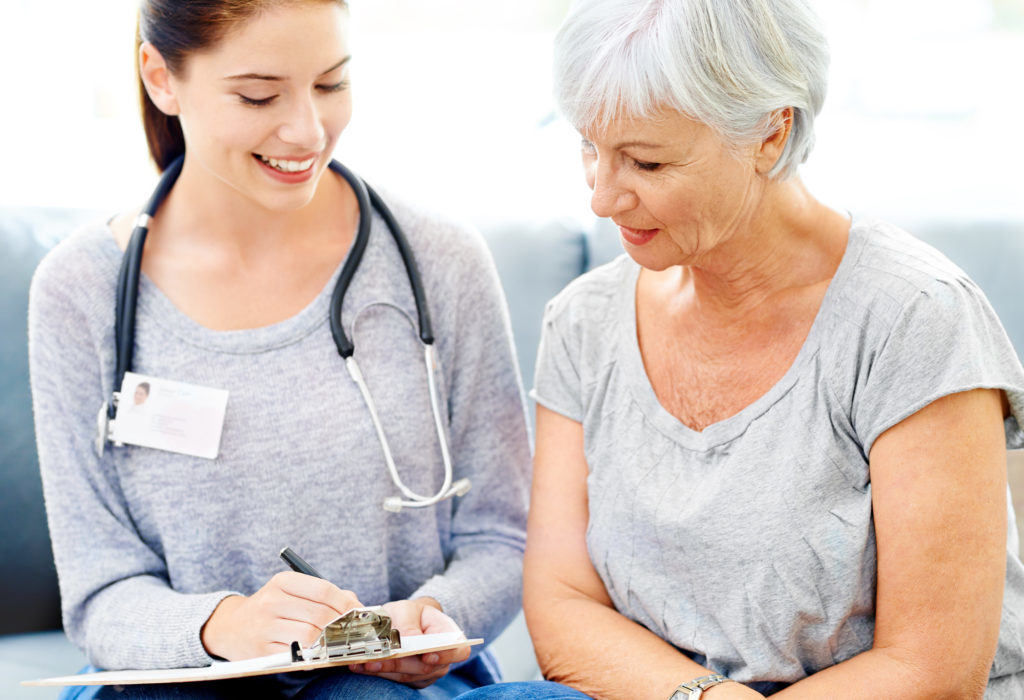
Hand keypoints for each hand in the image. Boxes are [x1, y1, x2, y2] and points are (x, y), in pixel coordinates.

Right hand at [201, 571, 361, 660]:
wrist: (231, 626)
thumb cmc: (272, 607)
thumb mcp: (291, 591)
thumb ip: (324, 594)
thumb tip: (355, 604)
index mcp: (282, 582)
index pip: (323, 590)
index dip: (345, 602)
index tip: (357, 611)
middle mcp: (271, 601)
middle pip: (320, 613)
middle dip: (340, 623)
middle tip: (350, 629)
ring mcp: (265, 626)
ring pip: (310, 635)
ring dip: (327, 640)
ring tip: (332, 639)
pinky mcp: (262, 650)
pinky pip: (297, 654)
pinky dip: (313, 654)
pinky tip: (316, 650)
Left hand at [349, 597, 470, 688]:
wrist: (405, 622)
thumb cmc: (411, 613)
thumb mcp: (409, 609)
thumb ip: (409, 622)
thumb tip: (409, 639)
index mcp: (450, 637)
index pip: (458, 650)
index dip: (445, 655)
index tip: (426, 656)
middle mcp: (441, 659)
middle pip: (425, 667)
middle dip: (398, 664)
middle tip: (375, 659)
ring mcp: (425, 673)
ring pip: (406, 677)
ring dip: (383, 670)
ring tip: (361, 662)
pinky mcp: (408, 680)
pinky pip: (394, 681)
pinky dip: (377, 672)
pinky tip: (360, 666)